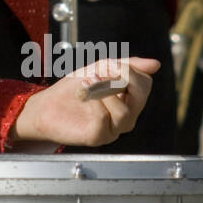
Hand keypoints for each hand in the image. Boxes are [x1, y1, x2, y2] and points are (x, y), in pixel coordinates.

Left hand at [12, 56, 160, 145]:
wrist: (46, 106)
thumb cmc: (74, 89)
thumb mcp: (99, 70)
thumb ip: (125, 65)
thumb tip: (155, 64)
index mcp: (129, 99)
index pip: (145, 83)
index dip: (129, 70)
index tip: (109, 65)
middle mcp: (126, 116)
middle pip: (140, 96)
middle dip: (122, 77)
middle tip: (103, 70)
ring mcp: (113, 128)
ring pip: (124, 112)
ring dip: (104, 91)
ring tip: (88, 82)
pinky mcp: (98, 137)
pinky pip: (104, 120)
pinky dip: (94, 104)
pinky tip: (84, 96)